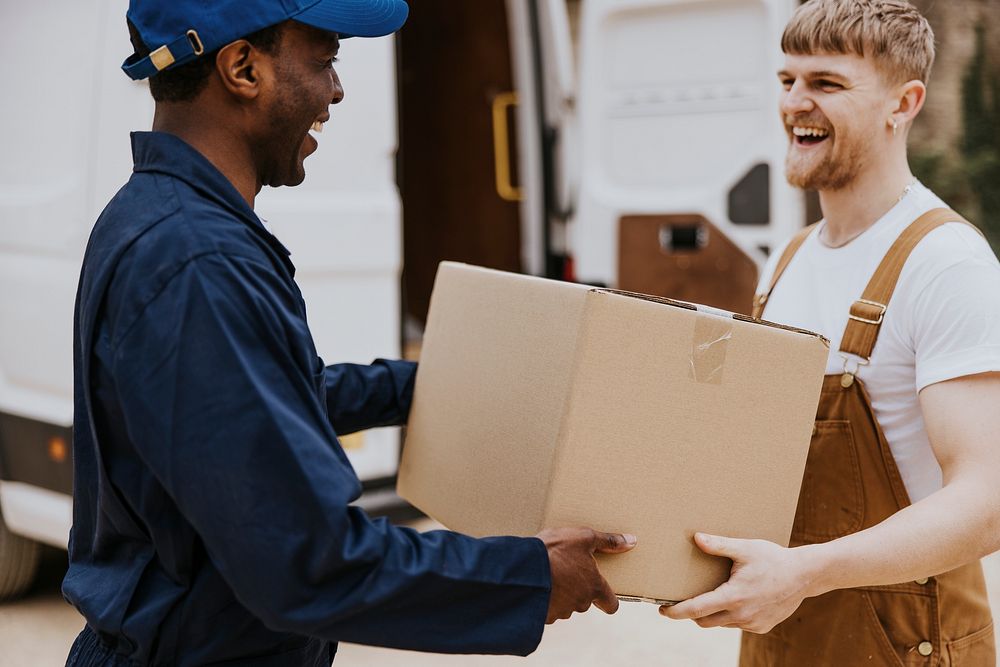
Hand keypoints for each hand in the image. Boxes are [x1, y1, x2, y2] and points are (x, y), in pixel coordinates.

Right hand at [537, 527, 636, 623]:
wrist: (524, 568)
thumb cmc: (556, 550)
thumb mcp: (583, 537)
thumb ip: (608, 541)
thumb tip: (632, 541)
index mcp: (594, 586)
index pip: (611, 604)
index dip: (609, 600)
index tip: (604, 594)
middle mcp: (581, 602)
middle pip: (585, 600)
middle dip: (577, 588)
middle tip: (566, 570)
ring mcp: (562, 611)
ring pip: (566, 604)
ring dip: (561, 593)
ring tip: (550, 574)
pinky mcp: (544, 615)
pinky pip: (548, 608)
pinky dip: (546, 599)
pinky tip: (538, 585)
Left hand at [659, 533, 815, 633]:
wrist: (805, 575)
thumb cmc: (773, 559)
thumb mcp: (745, 548)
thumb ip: (719, 545)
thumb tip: (696, 537)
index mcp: (733, 597)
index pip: (696, 610)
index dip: (676, 612)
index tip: (662, 610)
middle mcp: (741, 615)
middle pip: (705, 621)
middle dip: (692, 613)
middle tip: (683, 600)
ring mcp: (753, 624)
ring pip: (721, 624)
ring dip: (713, 613)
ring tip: (711, 595)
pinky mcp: (762, 627)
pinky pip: (738, 624)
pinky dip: (731, 615)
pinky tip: (736, 599)